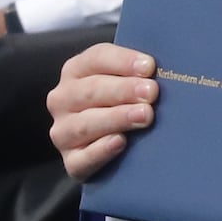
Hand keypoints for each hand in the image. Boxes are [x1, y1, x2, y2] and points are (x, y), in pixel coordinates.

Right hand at [47, 42, 157, 180]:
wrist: (108, 142)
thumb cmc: (123, 100)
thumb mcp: (126, 77)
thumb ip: (138, 70)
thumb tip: (157, 67)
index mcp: (76, 70)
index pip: (96, 59)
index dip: (123, 61)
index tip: (149, 66)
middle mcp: (63, 99)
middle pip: (92, 90)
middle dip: (124, 90)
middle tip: (151, 92)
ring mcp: (64, 132)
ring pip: (85, 124)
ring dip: (117, 118)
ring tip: (145, 115)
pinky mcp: (72, 161)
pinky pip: (82, 158)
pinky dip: (101, 150)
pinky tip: (120, 142)